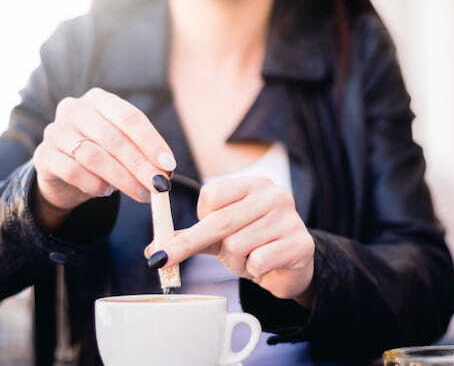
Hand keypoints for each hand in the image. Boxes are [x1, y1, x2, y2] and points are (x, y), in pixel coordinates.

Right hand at [32, 87, 175, 229]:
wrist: (64, 173)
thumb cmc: (103, 154)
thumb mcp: (124, 148)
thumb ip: (143, 153)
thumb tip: (165, 171)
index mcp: (99, 100)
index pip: (129, 117)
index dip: (151, 142)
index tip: (169, 165)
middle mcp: (74, 109)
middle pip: (113, 137)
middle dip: (139, 165)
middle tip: (158, 186)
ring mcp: (55, 131)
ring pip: (93, 156)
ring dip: (122, 179)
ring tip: (140, 194)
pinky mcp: (43, 156)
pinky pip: (73, 171)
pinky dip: (94, 184)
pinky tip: (106, 192)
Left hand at [144, 176, 315, 304]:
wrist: (292, 266)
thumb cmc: (254, 244)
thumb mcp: (221, 237)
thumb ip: (190, 238)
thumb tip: (153, 250)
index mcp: (254, 184)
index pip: (212, 194)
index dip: (200, 216)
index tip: (198, 233)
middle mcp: (273, 194)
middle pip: (220, 220)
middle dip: (189, 244)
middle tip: (162, 260)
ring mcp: (290, 217)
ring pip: (237, 245)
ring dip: (235, 261)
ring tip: (249, 259)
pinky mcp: (300, 243)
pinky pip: (258, 261)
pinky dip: (254, 269)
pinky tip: (265, 264)